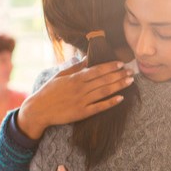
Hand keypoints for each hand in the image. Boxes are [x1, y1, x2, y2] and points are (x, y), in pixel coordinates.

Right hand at [18, 60, 133, 139]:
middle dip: (119, 75)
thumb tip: (87, 57)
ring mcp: (82, 101)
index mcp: (75, 78)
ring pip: (104, 92)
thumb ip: (75, 67)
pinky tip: (121, 98)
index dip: (110, 66)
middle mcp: (80, 89)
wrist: (38, 110)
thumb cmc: (49, 91)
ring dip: (119, 86)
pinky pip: (99, 107)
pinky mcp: (82, 113)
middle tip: (131, 71)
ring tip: (130, 81)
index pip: (96, 70)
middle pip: (104, 80)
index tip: (121, 63)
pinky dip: (111, 103)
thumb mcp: (60, 75)